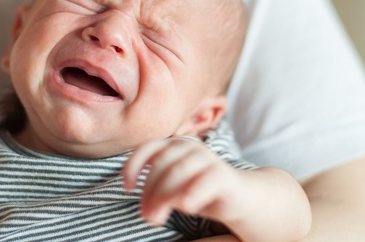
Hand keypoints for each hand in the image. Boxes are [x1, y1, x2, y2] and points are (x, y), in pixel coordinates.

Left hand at [123, 137, 238, 226]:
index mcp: (173, 146)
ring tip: (157, 218)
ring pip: (178, 171)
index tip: (127, 188)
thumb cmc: (198, 191)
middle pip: (161, 164)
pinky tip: (187, 208)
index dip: (133, 166)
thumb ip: (157, 192)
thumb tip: (146, 210)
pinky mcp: (222, 174)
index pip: (147, 148)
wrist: (238, 198)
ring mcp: (207, 158)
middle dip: (149, 191)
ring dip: (164, 197)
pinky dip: (194, 192)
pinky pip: (206, 180)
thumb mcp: (171, 190)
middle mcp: (189, 147)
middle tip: (146, 215)